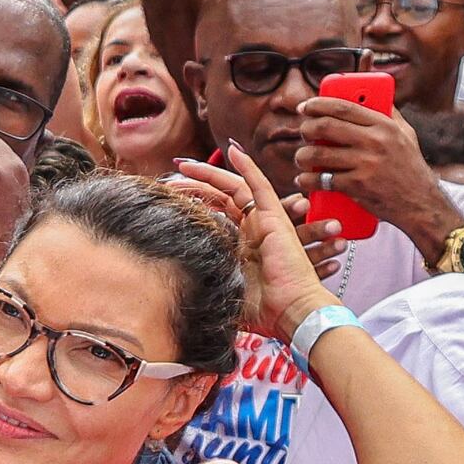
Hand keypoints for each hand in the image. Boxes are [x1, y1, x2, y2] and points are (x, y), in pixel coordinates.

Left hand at [169, 150, 332, 335]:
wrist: (293, 313)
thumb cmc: (265, 311)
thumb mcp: (226, 293)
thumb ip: (207, 285)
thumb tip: (175, 290)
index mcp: (241, 246)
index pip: (214, 216)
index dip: (194, 204)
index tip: (170, 197)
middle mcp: (252, 230)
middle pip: (220, 198)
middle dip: (195, 185)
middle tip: (173, 173)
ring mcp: (263, 222)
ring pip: (234, 187)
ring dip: (210, 173)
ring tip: (186, 164)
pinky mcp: (275, 218)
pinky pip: (259, 186)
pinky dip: (248, 167)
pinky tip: (233, 150)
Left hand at [291, 86, 454, 255]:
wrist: (421, 204)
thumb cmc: (410, 168)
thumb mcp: (406, 135)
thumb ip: (389, 114)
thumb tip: (371, 94)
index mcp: (384, 126)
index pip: (343, 107)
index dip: (318, 104)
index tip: (304, 106)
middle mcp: (374, 142)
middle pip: (326, 126)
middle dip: (306, 128)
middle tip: (303, 132)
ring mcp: (365, 165)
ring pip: (319, 154)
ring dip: (302, 156)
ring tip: (302, 158)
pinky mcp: (358, 186)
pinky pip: (323, 180)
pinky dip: (308, 180)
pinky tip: (305, 179)